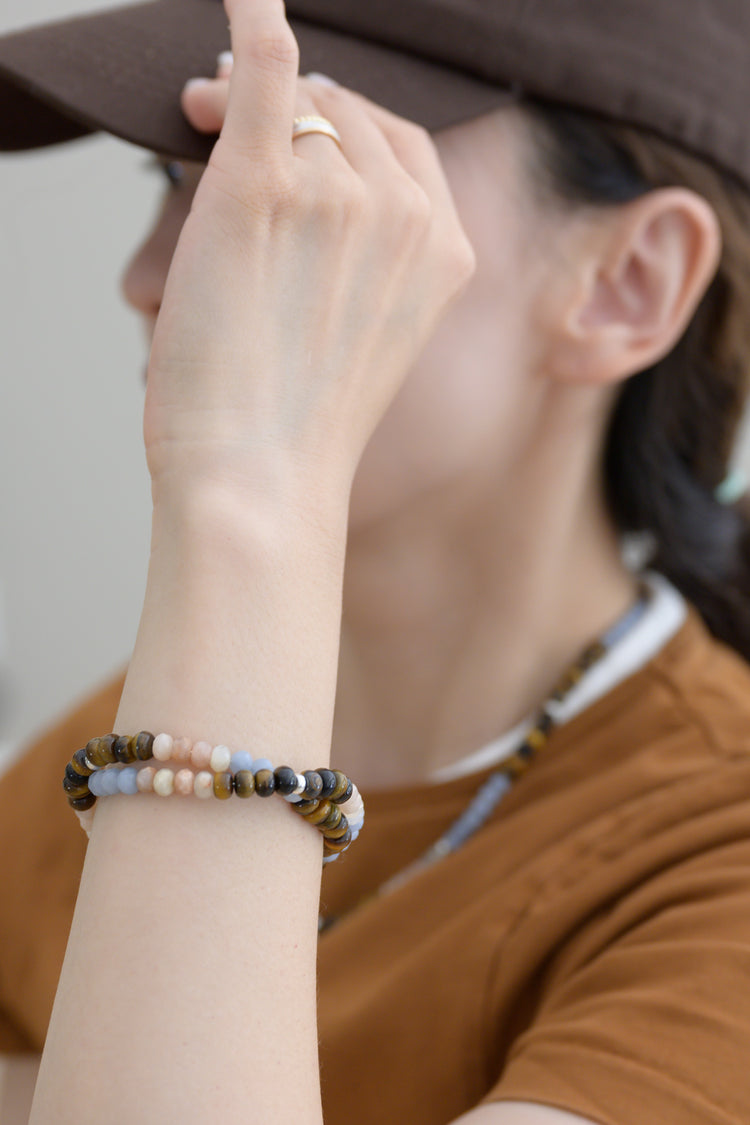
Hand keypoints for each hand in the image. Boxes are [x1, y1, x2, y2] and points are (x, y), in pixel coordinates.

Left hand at [145, 0, 474, 510]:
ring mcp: (338, 191)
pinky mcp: (261, 184)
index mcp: (448, 250)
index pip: (399, 146)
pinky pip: (262, 66)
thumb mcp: (372, 338)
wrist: (263, 474)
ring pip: (293, 102)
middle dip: (290, 110)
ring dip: (242, 95)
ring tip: (195, 113)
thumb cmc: (304, 425)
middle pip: (347, 114)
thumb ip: (367, 263)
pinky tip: (238, 0)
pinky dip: (248, 24)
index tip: (296, 137)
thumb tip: (317, 199)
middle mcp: (404, 209)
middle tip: (220, 116)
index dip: (342, 132)